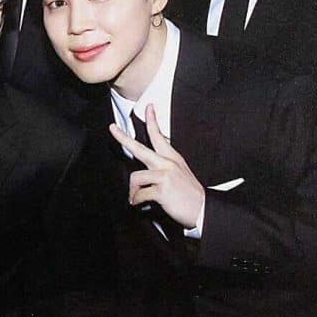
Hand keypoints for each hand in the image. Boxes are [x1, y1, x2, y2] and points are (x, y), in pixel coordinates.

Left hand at [109, 105, 203, 228]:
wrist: (203, 209)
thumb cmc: (190, 194)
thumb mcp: (180, 173)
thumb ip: (164, 166)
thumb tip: (147, 167)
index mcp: (172, 158)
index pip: (159, 135)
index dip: (152, 120)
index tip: (148, 107)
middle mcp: (167, 164)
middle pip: (140, 148)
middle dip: (123, 138)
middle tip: (112, 128)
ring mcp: (164, 176)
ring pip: (136, 177)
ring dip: (133, 190)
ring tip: (135, 197)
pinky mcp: (162, 190)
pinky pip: (140, 194)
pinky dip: (136, 200)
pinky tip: (139, 203)